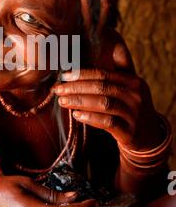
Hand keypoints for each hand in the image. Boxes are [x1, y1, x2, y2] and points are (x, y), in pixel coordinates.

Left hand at [54, 35, 162, 151]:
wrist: (149, 137)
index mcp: (134, 82)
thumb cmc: (129, 109)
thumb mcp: (126, 91)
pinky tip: (77, 115)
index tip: (64, 76)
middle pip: (101, 87)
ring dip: (79, 101)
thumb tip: (76, 69)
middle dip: (76, 88)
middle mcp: (136, 96)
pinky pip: (107, 122)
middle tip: (58, 90)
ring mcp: (134, 114)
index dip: (82, 74)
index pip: (104, 74)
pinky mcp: (130, 132)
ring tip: (63, 101)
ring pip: (103, 104)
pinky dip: (90, 117)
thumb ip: (109, 81)